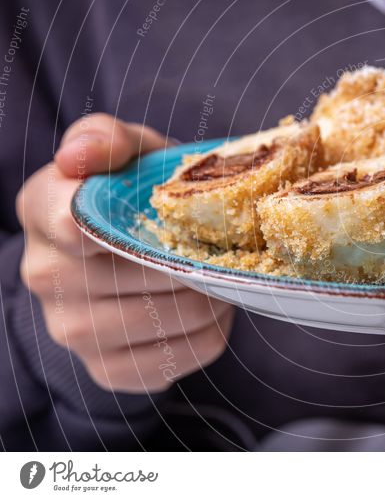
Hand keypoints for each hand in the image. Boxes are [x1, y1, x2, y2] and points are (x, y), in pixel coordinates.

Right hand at [18, 113, 233, 392]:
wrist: (133, 247)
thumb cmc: (134, 190)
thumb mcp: (128, 150)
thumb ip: (106, 138)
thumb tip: (79, 158)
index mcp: (43, 210)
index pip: (75, 225)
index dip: (130, 225)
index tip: (165, 218)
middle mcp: (45, 275)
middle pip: (139, 275)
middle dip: (192, 258)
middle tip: (218, 245)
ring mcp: (73, 330)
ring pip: (169, 318)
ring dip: (210, 294)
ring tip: (214, 272)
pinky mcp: (111, 369)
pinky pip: (185, 354)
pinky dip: (212, 329)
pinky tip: (206, 306)